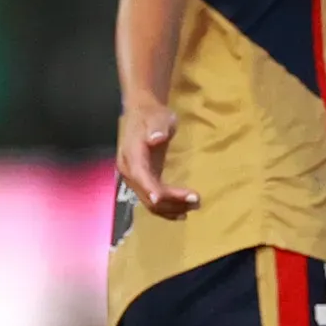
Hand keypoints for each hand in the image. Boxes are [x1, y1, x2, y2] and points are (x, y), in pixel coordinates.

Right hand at [116, 96, 196, 218]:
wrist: (143, 113)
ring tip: (194, 206)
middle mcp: (130, 171)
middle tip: (196, 200)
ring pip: (150, 202)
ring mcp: (135, 178)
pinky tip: (181, 213)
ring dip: (171, 208)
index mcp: (131, 155)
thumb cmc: (152, 114)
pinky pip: (152, 199)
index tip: (164, 198)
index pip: (141, 177)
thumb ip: (157, 127)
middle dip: (170, 201)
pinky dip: (166, 208)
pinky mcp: (144, 180)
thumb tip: (155, 138)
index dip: (151, 190)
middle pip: (147, 194)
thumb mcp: (158, 117)